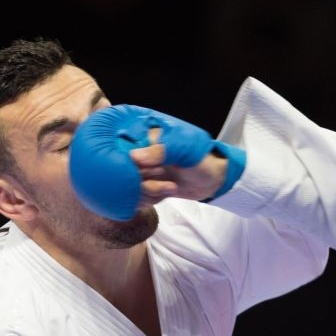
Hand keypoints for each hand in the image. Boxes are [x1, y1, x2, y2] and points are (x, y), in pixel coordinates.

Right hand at [69, 105, 243, 219]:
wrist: (215, 179)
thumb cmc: (200, 157)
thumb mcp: (183, 150)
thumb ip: (160, 151)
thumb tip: (133, 157)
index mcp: (145, 136)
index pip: (120, 147)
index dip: (126, 163)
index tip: (138, 170)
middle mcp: (140, 152)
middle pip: (122, 170)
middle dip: (139, 180)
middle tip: (161, 179)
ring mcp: (143, 170)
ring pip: (128, 187)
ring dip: (148, 192)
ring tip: (169, 187)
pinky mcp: (147, 186)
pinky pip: (137, 197)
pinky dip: (150, 199)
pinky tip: (167, 192)